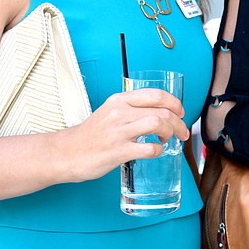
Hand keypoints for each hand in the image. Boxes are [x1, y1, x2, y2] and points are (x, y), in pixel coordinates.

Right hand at [52, 88, 188, 182]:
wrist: (66, 153)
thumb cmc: (92, 135)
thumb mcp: (111, 112)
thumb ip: (132, 109)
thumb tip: (162, 112)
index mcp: (119, 100)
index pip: (156, 95)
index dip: (174, 103)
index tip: (181, 112)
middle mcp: (119, 112)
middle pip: (161, 111)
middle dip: (178, 122)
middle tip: (182, 132)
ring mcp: (118, 132)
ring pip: (157, 123)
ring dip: (170, 132)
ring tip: (168, 139)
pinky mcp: (117, 151)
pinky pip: (148, 148)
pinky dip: (158, 150)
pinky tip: (156, 151)